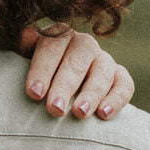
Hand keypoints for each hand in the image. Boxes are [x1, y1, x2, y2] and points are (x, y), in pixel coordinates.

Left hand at [17, 23, 133, 120]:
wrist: (61, 85)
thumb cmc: (39, 74)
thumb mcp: (26, 58)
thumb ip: (25, 46)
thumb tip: (25, 35)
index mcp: (59, 36)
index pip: (51, 46)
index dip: (42, 69)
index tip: (34, 93)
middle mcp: (84, 44)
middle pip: (77, 60)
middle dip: (65, 86)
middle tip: (54, 109)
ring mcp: (104, 60)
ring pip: (102, 72)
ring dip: (91, 93)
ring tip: (79, 113)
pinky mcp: (120, 77)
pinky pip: (124, 85)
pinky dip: (116, 99)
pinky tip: (104, 114)